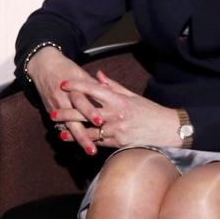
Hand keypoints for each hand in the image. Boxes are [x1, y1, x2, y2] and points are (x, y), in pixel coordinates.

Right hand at [25, 47, 103, 154]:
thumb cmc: (66, 69)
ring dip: (77, 139)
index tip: (100, 122)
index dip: (90, 112)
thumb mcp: (81, 73)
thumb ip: (95, 85)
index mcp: (73, 87)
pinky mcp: (50, 111)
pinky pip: (61, 126)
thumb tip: (110, 92)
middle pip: (73, 119)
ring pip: (67, 127)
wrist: (44, 66)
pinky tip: (78, 145)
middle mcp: (63, 99)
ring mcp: (56, 107)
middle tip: (93, 148)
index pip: (82, 101)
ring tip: (88, 150)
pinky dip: (70, 135)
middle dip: (82, 135)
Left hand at [52, 70, 181, 148]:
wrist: (167, 130)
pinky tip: (77, 141)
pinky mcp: (118, 144)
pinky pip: (99, 142)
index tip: (64, 84)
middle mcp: (115, 115)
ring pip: (88, 131)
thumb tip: (98, 75)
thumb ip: (113, 86)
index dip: (77, 86)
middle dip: (66, 112)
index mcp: (118, 100)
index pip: (93, 89)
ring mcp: (116, 130)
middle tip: (52, 112)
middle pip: (85, 112)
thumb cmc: (149, 111)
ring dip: (73, 132)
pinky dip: (87, 141)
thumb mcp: (132, 96)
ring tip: (59, 131)